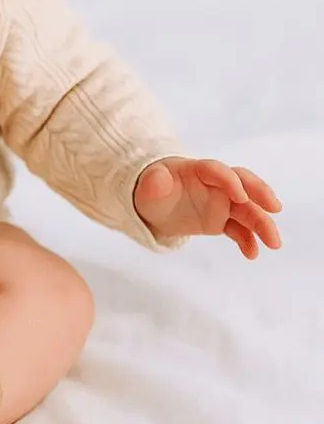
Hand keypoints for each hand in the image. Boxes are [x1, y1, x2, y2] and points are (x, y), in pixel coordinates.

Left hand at [134, 156, 281, 258]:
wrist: (155, 205)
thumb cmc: (153, 190)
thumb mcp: (148, 186)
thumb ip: (154, 182)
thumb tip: (158, 179)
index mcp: (196, 170)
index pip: (216, 170)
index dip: (229, 181)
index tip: (240, 196)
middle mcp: (214, 184)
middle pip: (243, 183)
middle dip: (259, 193)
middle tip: (275, 208)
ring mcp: (221, 202)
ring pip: (247, 210)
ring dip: (262, 224)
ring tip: (274, 243)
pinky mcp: (222, 221)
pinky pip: (239, 230)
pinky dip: (248, 241)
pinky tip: (252, 254)